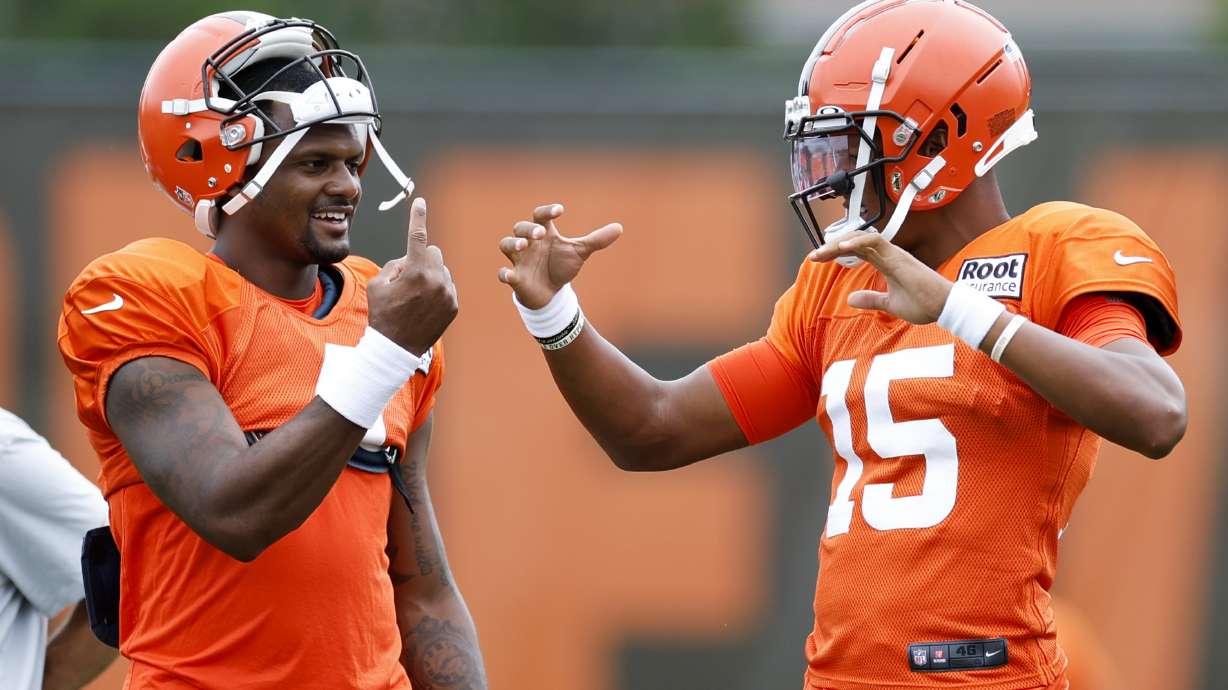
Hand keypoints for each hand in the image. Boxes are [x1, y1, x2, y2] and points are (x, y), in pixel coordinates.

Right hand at [367, 197, 458, 353]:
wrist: (396, 347)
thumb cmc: (382, 314)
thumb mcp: (377, 284)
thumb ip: (394, 264)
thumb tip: (409, 259)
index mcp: (415, 271)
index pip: (418, 236)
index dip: (418, 217)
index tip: (420, 202)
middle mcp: (436, 279)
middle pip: (434, 253)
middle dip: (422, 258)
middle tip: (407, 277)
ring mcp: (448, 293)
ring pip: (442, 269)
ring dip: (430, 275)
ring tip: (415, 296)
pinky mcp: (454, 305)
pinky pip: (447, 286)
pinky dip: (437, 289)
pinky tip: (424, 305)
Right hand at [496, 203, 622, 308]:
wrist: (552, 293)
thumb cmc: (561, 266)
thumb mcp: (580, 252)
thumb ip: (597, 240)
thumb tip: (620, 227)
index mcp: (544, 233)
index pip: (540, 215)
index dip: (547, 211)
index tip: (560, 211)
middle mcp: (529, 243)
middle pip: (520, 227)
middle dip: (528, 229)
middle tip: (541, 233)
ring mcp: (520, 260)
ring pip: (506, 244)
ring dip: (513, 243)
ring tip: (524, 246)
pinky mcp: (516, 278)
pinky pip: (504, 273)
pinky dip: (505, 274)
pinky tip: (510, 275)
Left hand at [808, 231, 951, 323]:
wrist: (944, 308)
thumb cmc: (924, 304)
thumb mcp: (889, 304)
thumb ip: (871, 299)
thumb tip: (851, 299)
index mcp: (886, 262)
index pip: (856, 250)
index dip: (835, 252)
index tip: (817, 259)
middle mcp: (888, 254)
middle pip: (855, 242)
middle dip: (832, 247)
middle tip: (813, 256)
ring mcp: (893, 253)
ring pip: (861, 238)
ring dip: (840, 243)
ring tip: (821, 252)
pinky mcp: (898, 257)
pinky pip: (875, 242)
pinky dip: (858, 242)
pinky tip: (842, 248)